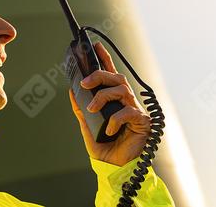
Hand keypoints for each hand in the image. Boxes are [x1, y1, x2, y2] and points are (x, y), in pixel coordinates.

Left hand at [68, 41, 150, 166]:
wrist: (113, 169)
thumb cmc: (103, 147)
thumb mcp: (87, 126)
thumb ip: (81, 109)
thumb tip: (72, 91)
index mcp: (115, 101)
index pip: (111, 75)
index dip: (105, 59)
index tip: (95, 46)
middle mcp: (126, 102)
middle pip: (117, 78)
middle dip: (100, 75)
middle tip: (85, 83)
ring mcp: (136, 111)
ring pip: (122, 90)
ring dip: (104, 96)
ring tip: (92, 107)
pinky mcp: (143, 123)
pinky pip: (129, 112)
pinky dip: (116, 119)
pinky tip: (111, 129)